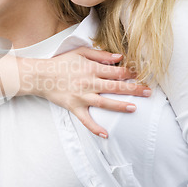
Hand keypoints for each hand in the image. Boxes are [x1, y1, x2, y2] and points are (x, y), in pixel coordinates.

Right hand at [24, 47, 150, 137]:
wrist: (40, 75)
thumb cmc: (60, 62)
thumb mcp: (80, 52)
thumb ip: (100, 55)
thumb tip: (119, 57)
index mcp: (91, 68)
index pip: (116, 71)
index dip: (130, 72)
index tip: (140, 75)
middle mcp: (88, 82)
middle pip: (115, 86)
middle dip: (133, 89)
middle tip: (148, 92)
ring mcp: (81, 96)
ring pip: (104, 102)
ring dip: (119, 105)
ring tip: (133, 108)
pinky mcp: (74, 107)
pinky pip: (86, 119)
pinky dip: (95, 127)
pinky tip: (105, 134)